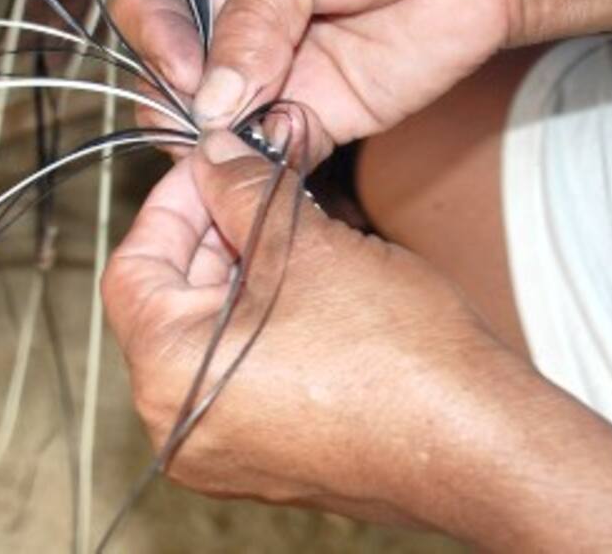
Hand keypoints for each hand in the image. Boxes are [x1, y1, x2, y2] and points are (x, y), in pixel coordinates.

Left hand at [101, 130, 511, 525]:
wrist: (477, 443)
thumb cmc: (394, 358)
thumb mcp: (305, 244)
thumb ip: (243, 188)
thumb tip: (218, 155)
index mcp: (166, 374)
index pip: (133, 266)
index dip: (173, 202)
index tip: (211, 167)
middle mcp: (179, 424)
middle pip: (171, 300)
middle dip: (215, 232)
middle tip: (258, 186)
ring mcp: (223, 448)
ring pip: (211, 333)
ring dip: (244, 272)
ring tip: (295, 229)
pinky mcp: (268, 456)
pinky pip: (242, 370)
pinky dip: (264, 319)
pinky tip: (311, 282)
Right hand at [112, 0, 520, 160]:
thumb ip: (253, 15)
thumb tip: (212, 98)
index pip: (151, 5)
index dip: (155, 38)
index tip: (185, 67)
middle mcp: (238, 21)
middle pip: (172, 74)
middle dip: (177, 100)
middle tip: (205, 120)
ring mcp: (276, 73)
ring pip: (215, 122)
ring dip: (213, 142)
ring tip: (231, 150)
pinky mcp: (318, 115)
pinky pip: (271, 151)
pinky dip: (260, 166)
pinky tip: (263, 168)